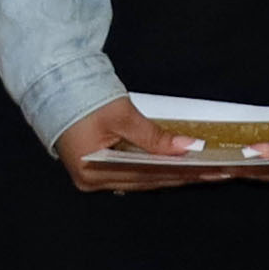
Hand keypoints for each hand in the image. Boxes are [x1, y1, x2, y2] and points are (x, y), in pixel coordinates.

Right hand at [53, 98, 217, 192]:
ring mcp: (94, 179)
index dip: (181, 172)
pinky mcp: (97, 171)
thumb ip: (154, 137)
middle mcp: (92, 182)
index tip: (209, 170)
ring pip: (142, 180)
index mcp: (94, 171)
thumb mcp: (122, 116)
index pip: (147, 175)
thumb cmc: (84, 99)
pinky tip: (178, 170)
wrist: (53, 87)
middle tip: (215, 173)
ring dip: (172, 176)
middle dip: (182, 176)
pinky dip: (156, 171)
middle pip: (146, 181)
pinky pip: (133, 175)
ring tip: (203, 173)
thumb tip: (189, 147)